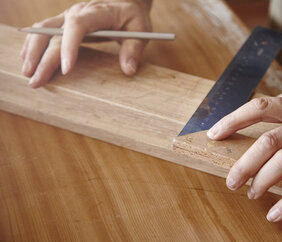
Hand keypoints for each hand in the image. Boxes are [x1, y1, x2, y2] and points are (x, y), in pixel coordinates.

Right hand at [20, 0, 151, 87]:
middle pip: (54, 34)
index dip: (70, 47)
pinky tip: (28, 58)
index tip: (66, 70)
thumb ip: (134, 49)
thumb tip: (129, 70)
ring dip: (32, 51)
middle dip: (44, 59)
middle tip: (36, 81)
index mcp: (97, 12)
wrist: (125, 2)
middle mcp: (77, 12)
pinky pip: (43, 31)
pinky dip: (33, 44)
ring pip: (43, 30)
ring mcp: (68, 16)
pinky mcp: (64, 23)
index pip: (77, 26)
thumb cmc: (132, 16)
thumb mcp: (140, 29)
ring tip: (27, 73)